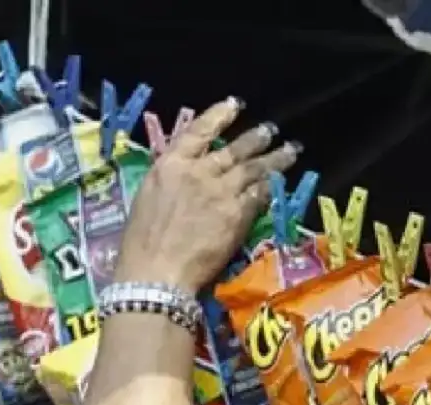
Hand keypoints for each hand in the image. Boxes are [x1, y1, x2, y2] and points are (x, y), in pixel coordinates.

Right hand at [116, 98, 300, 292]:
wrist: (156, 274)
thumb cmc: (141, 244)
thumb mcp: (147, 199)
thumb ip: (171, 181)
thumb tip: (186, 175)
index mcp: (170, 165)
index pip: (199, 130)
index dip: (219, 114)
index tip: (235, 104)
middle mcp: (198, 172)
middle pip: (234, 149)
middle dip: (256, 138)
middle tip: (271, 131)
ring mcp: (221, 192)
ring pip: (253, 169)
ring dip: (274, 159)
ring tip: (290, 151)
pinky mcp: (237, 215)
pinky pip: (259, 196)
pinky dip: (270, 189)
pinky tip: (279, 184)